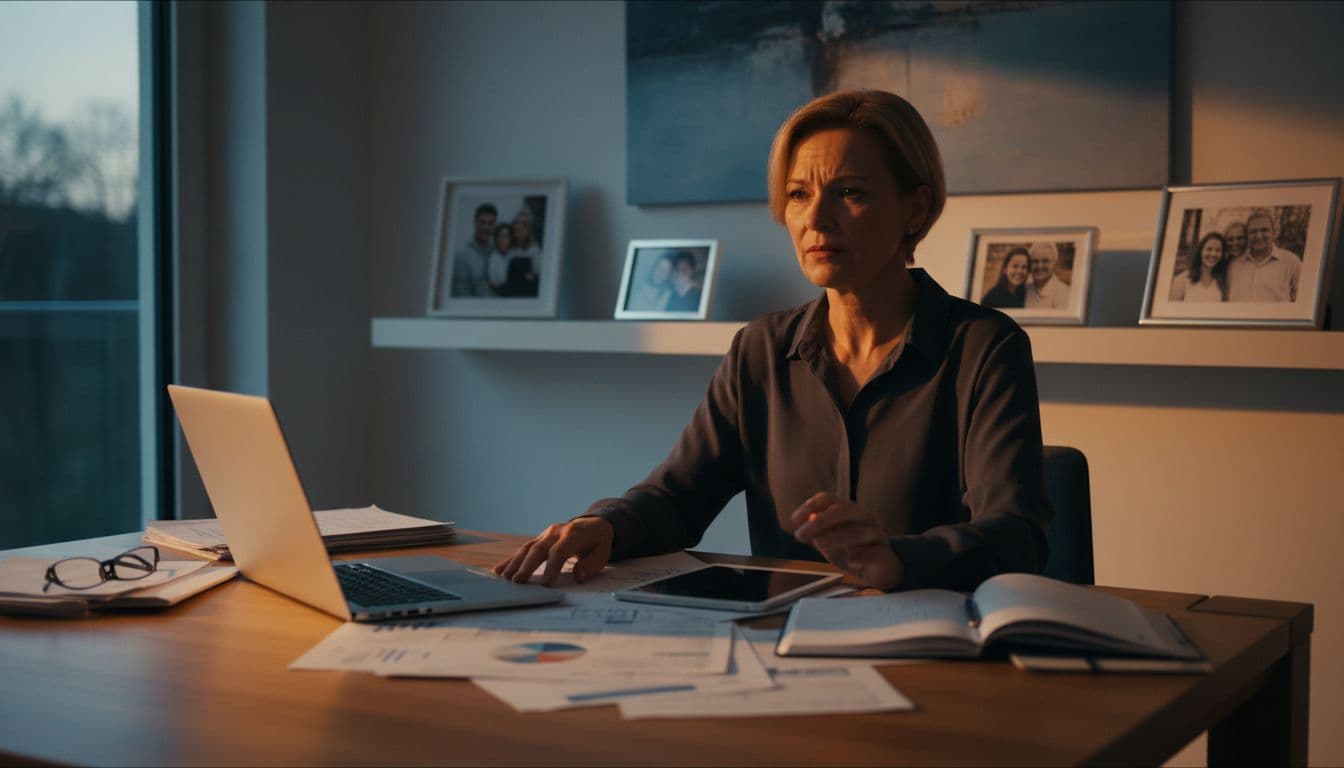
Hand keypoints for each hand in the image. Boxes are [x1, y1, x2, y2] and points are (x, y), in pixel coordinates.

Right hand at [493, 516, 613, 585]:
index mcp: (573, 535)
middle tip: (518, 582)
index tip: (546, 584)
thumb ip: (590, 565)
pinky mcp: (539, 539)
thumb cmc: (597, 543)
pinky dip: (511, 560)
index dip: (552, 567)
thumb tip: (577, 576)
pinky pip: (523, 549)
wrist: (593, 525)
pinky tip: (499, 570)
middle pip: (539, 549)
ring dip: (515, 563)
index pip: (559, 551)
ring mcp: (545, 534)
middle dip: (527, 566)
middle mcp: (556, 532)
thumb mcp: (602, 554)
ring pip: (527, 548)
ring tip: (505, 578)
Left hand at [790, 492, 903, 590]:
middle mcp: (864, 518)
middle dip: (819, 521)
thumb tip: (799, 526)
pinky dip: (861, 555)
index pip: (828, 499)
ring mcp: (876, 535)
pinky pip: (873, 553)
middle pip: (842, 511)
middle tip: (800, 534)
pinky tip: (850, 560)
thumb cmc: (854, 551)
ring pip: (857, 532)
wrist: (883, 570)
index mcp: (849, 510)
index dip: (810, 506)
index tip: (794, 520)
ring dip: (835, 538)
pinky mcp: (885, 555)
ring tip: (819, 545)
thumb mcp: (830, 540)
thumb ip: (816, 532)